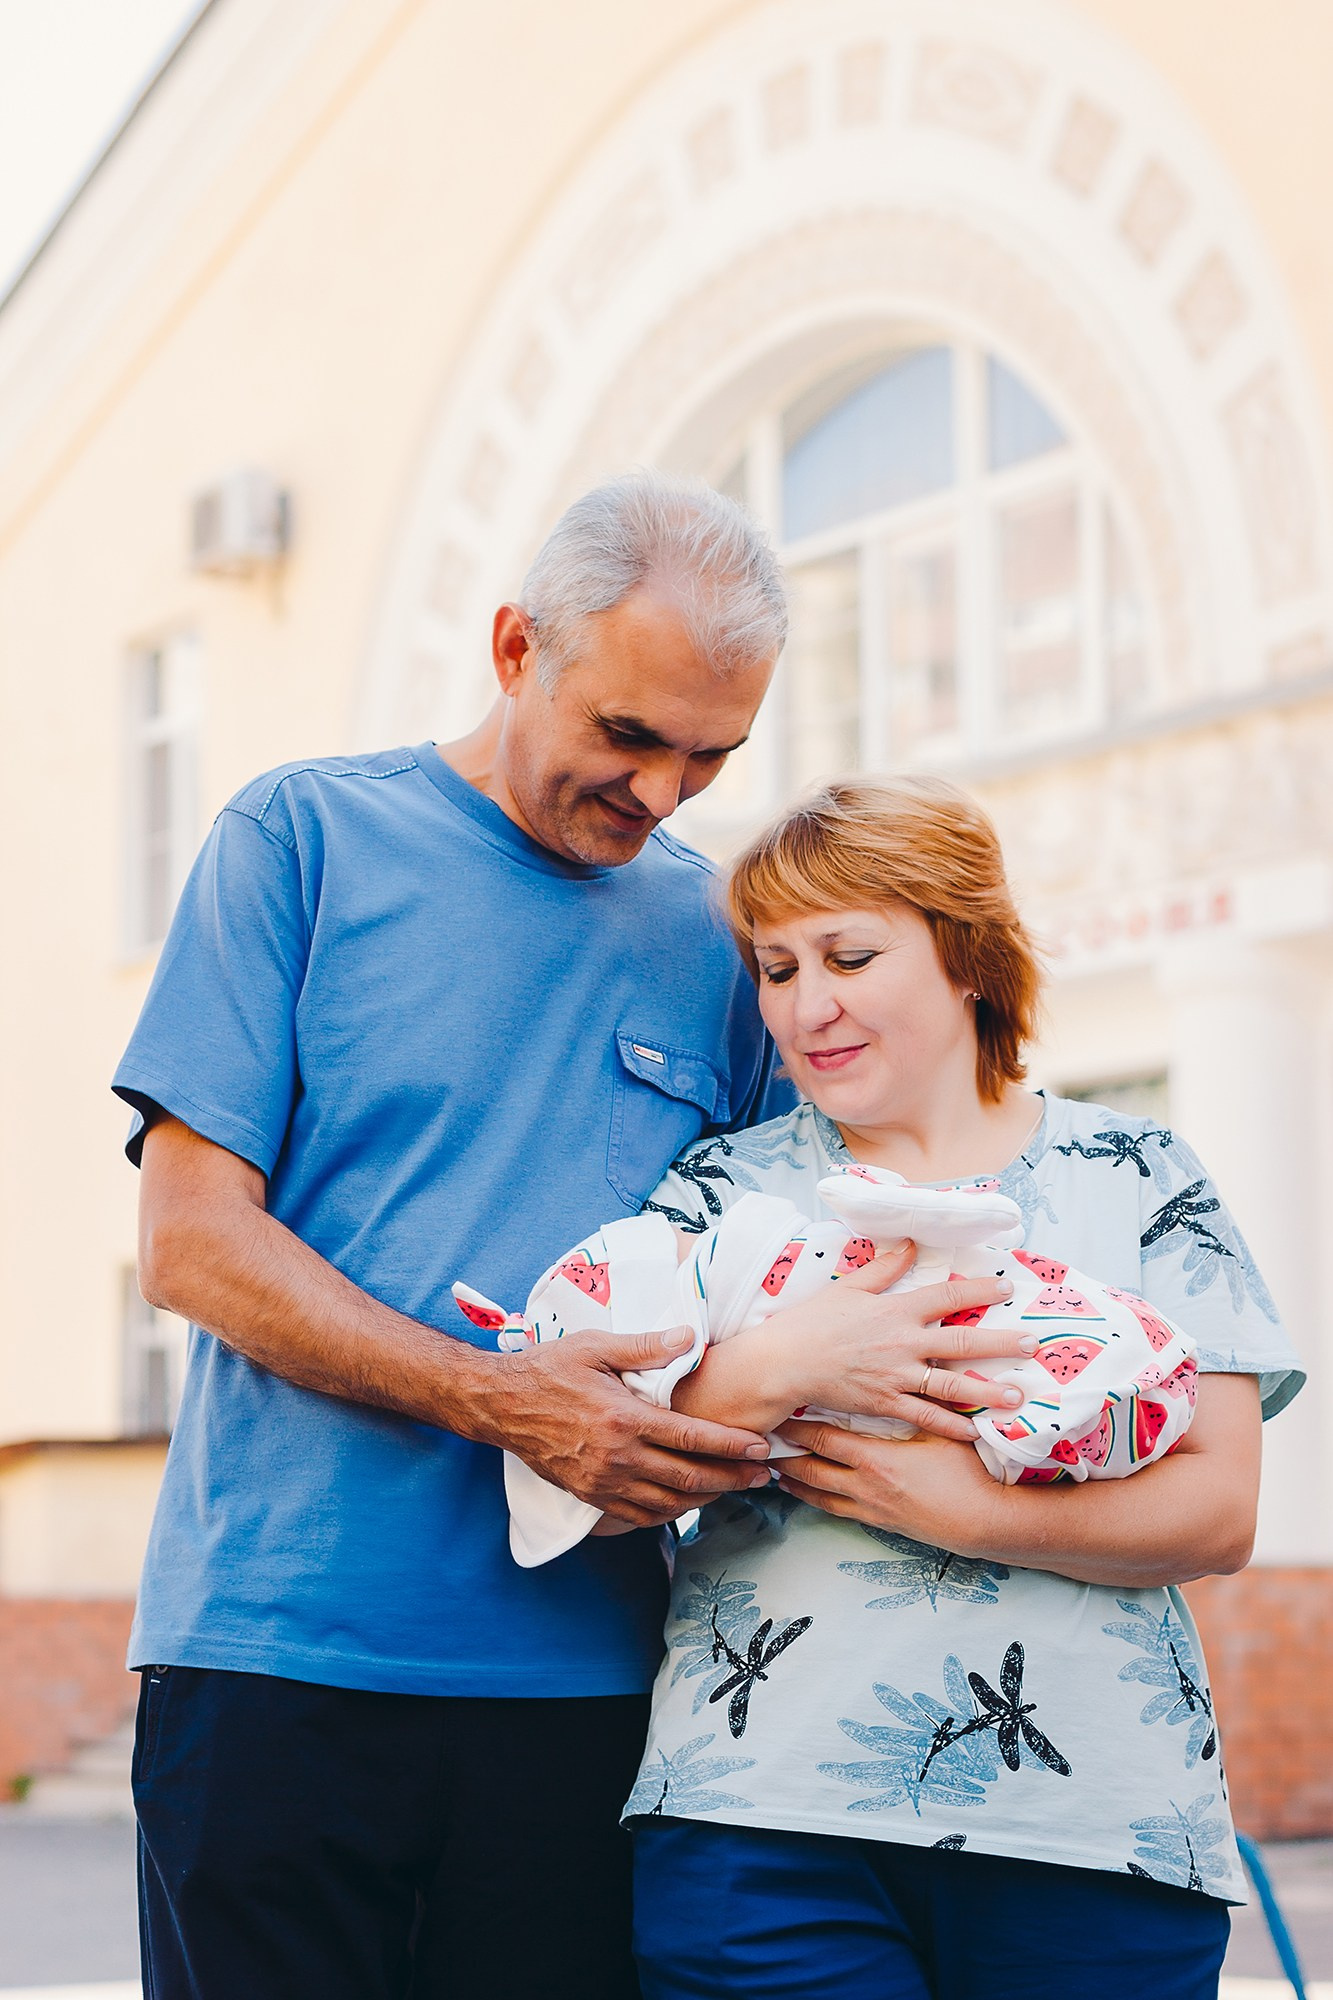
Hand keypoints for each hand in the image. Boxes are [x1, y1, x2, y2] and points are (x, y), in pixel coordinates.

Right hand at [475, 1324, 773, 1527]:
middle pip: (688, 1478)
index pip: (691, 1438)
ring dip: (706, 1500)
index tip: (759, 1449)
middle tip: (761, 1477)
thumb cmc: (548, 1368)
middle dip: (731, 1479)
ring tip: (732, 1488)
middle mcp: (616, 1457)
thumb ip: (646, 1346)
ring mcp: (602, 1482)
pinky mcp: (590, 1496)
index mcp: (623, 1418)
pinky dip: (669, 1514)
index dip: (731, 1446)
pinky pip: (638, 1517)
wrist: (500, 1404)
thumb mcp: (596, 1346)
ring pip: (668, 1503)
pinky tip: (686, 1503)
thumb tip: (691, 1338)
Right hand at [767, 1252, 1035, 1442]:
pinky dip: (951, 1426)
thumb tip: (911, 1243)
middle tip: (1033, 1345)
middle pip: (962, 1344)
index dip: (979, 1290)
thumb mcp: (848, 1287)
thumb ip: (884, 1267)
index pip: (947, 1296)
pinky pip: (926, 1418)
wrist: (783, 1362)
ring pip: (951, 1385)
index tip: (1006, 1287)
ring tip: (1018, 1395)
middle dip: (1001, 1344)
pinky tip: (975, 1432)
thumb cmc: (811, 1322)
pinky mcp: (885, 1404)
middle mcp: (903, 1343)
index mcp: (895, 1310)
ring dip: (987, 1391)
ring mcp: (896, 1377)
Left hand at [773, 1418, 1003, 1547]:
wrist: (984, 1520)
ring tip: (771, 1467)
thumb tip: (912, 1365)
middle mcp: (864, 1485)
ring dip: (794, 1480)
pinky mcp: (879, 1523)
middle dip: (785, 1453)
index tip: (776, 1412)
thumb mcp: (943, 1430)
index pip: (823, 1438)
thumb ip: (921, 1400)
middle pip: (812, 1466)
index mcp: (875, 1458)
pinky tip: (804, 1494)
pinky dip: (814, 1500)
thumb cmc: (967, 1472)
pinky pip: (835, 1511)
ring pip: (818, 1493)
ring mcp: (869, 1507)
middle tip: (761, 1439)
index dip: (796, 1427)